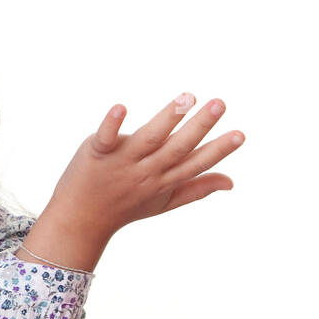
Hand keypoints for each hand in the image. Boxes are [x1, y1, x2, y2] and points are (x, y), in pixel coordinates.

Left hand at [43, 92, 243, 242]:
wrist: (78, 220)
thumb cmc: (124, 207)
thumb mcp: (163, 201)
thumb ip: (196, 188)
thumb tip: (231, 182)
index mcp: (164, 180)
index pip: (195, 163)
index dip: (218, 150)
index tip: (240, 134)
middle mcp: (146, 171)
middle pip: (176, 147)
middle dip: (199, 126)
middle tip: (220, 103)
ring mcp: (121, 162)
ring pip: (148, 139)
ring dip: (167, 118)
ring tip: (187, 97)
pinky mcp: (96, 153)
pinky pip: (105, 137)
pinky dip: (111, 123)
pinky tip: (120, 107)